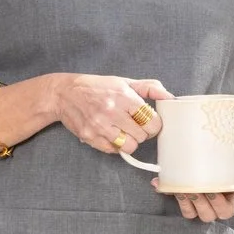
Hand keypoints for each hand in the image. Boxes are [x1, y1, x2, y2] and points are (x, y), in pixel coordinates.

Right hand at [50, 74, 170, 156]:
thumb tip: (169, 97)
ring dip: (130, 141)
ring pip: (130, 146)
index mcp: (123, 96)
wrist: (63, 94)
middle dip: (142, 133)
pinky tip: (110, 134)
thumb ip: (148, 88)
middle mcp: (111, 112)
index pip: (152, 121)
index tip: (148, 122)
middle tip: (134, 126)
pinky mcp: (90, 137)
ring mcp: (99, 126)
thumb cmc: (96, 87)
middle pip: (142, 136)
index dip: (154, 124)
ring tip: (123, 131)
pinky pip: (113, 150)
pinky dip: (115, 145)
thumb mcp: (123, 82)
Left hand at [169, 132, 233, 222]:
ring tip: (179, 187)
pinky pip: (175, 200)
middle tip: (193, 189)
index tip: (212, 190)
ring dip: (183, 202)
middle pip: (207, 215)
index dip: (218, 205)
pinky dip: (167, 192)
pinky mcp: (184, 192)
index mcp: (232, 196)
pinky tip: (160, 182)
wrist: (220, 142)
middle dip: (199, 204)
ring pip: (190, 213)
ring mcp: (198, 199)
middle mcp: (215, 202)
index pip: (226, 211)